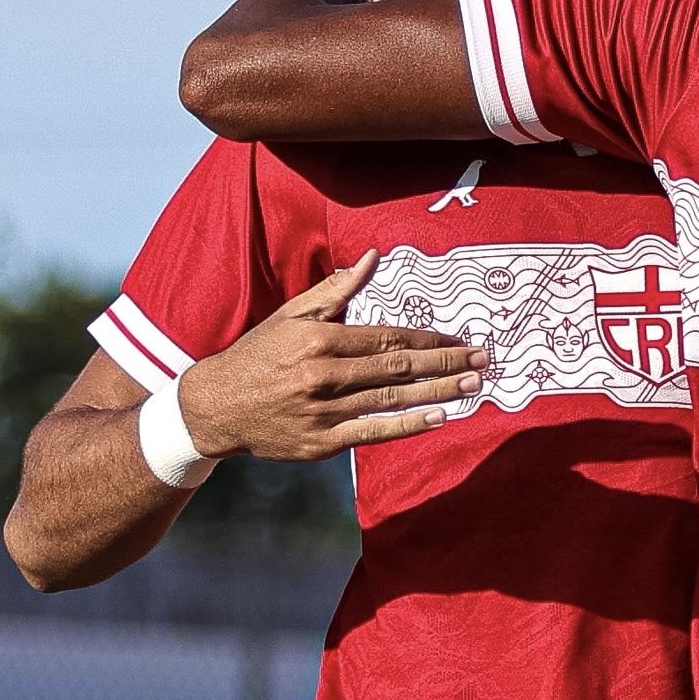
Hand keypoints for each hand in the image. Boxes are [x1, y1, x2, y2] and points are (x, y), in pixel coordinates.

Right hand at [171, 255, 478, 464]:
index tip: (459, 339)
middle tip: (483, 360)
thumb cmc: (259, 355)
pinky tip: (439, 417)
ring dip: (439, 392)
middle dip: (446, 363)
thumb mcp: (290, 316)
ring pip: (392, 398)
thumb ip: (335, 290)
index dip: (428, 340)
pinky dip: (408, 425)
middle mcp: (323, 374)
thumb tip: (372, 258)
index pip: (387, 337)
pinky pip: (374, 432)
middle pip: (398, 367)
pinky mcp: (322, 442)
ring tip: (474, 385)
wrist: (215, 407)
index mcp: (319, 339)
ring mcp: (323, 411)